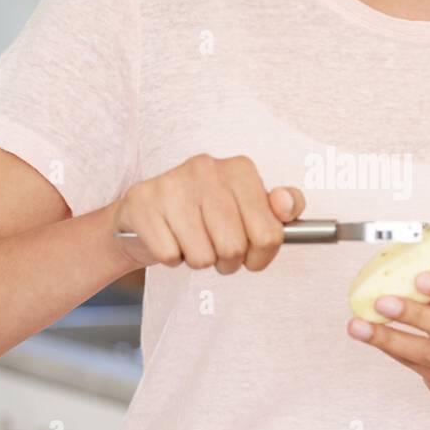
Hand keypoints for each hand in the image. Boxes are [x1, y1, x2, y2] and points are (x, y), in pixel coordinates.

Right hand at [109, 154, 305, 272]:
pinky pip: (169, 255)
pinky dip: (170, 258)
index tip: (251, 252)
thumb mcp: (249, 208)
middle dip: (227, 261)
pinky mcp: (142, 202)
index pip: (269, 235)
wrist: (146, 215)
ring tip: (190, 240)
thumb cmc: (204, 215)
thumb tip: (286, 204)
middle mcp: (206, 169)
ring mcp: (173, 183)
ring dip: (197, 259)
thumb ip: (283, 208)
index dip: (260, 256)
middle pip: (234, 248)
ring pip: (202, 256)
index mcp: (240, 169)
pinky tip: (169, 238)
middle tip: (215, 247)